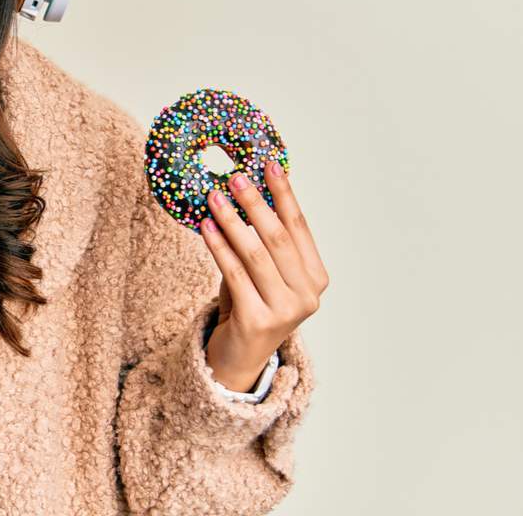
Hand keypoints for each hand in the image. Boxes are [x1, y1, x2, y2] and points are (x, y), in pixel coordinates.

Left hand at [200, 162, 328, 391]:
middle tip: (233, 176)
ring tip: (213, 196)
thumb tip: (245, 189)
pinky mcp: (257, 321)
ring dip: (232, 221)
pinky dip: (218, 247)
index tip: (270, 166)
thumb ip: (262, 240)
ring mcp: (285, 311)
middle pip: (278, 238)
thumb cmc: (250, 304)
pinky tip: (206, 227)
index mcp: (316, 277)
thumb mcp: (262, 271)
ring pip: (255, 254)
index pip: (299, 227)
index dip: (284, 195)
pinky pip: (234, 274)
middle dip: (255, 203)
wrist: (239, 356)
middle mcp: (307, 295)